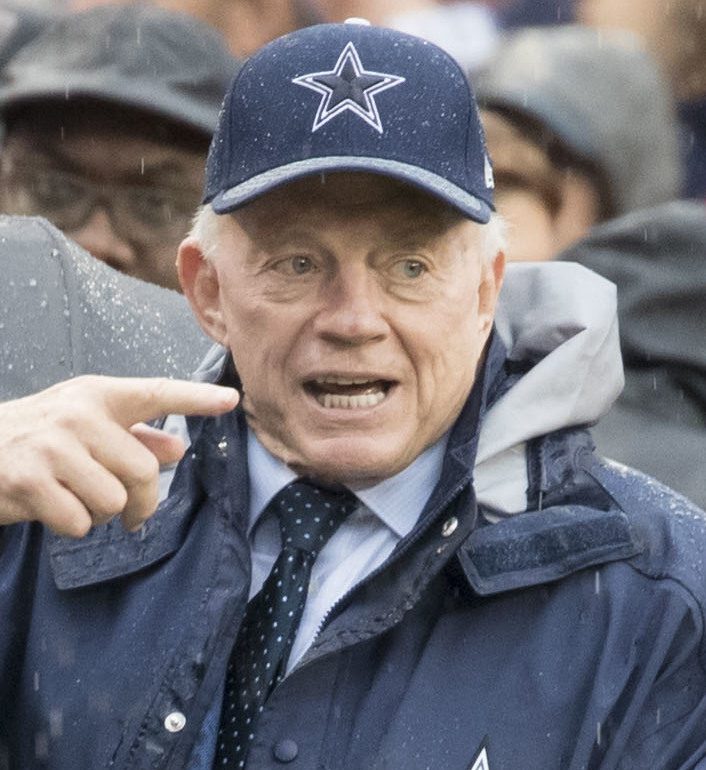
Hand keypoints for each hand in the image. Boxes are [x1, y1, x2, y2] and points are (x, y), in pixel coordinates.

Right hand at [0, 375, 237, 536]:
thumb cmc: (37, 436)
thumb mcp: (84, 424)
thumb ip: (134, 435)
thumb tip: (179, 448)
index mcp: (97, 396)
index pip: (156, 393)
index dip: (196, 398)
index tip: (231, 401)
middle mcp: (78, 415)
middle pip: (144, 471)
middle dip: (141, 502)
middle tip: (129, 514)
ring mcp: (52, 447)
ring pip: (113, 500)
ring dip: (102, 514)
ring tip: (78, 499)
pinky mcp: (29, 480)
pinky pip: (79, 522)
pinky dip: (72, 525)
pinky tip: (51, 507)